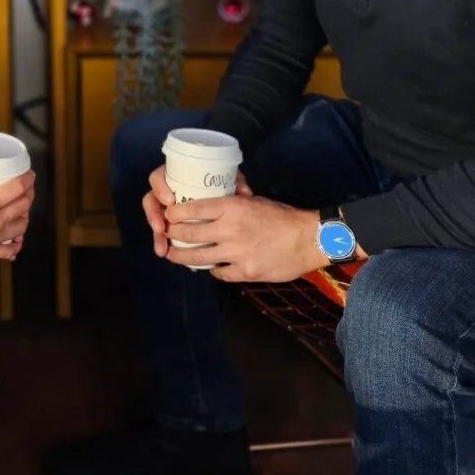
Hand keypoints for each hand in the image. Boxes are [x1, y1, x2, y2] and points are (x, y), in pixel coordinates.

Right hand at [0, 171, 34, 266]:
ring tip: (22, 211)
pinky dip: (16, 245)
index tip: (29, 175)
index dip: (27, 180)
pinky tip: (17, 241)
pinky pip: (9, 250)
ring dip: (25, 217)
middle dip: (28, 195)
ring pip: (21, 227)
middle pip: (23, 206)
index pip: (16, 189)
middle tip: (26, 189)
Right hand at [142, 165, 251, 254]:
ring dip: (157, 235)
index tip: (170, 201)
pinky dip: (163, 243)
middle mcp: (167, 191)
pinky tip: (166, 253)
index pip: (159, 177)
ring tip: (162, 250)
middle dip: (154, 216)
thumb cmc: (225, 185)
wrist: (229, 202)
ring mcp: (167, 208)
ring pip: (155, 220)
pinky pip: (162, 233)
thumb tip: (244, 192)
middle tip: (162, 228)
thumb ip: (236, 182)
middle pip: (152, 200)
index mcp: (176, 176)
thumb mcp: (229, 180)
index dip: (160, 188)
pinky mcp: (171, 224)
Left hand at [159, 194, 326, 281]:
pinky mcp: (245, 272)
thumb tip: (208, 208)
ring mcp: (236, 253)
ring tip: (172, 255)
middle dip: (172, 234)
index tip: (168, 216)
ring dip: (181, 256)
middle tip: (166, 235)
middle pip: (188, 234)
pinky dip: (213, 270)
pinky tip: (211, 267)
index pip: (192, 209)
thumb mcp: (253, 201)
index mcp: (231, 207)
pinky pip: (219, 273)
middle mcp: (230, 229)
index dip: (174, 214)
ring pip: (198, 257)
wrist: (308, 239)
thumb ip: (230, 205)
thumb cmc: (282, 216)